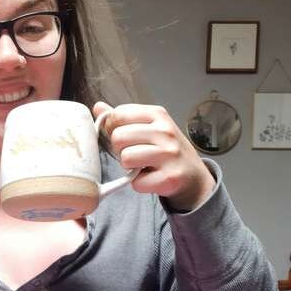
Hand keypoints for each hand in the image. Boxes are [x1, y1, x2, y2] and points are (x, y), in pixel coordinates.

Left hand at [92, 101, 215, 210]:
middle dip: (120, 149)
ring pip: (126, 158)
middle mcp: (165, 131)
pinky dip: (139, 184)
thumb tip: (98, 107)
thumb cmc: (165, 149)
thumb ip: (122, 118)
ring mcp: (169, 154)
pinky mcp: (169, 178)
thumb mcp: (148, 127)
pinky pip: (136, 182)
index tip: (126, 138)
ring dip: (129, 167)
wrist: (192, 175)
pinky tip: (151, 178)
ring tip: (142, 166)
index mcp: (158, 114)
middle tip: (135, 154)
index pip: (119, 114)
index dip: (114, 128)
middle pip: (118, 137)